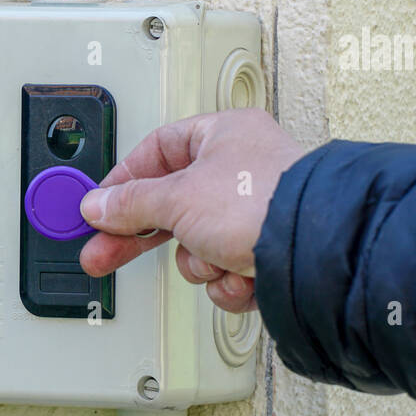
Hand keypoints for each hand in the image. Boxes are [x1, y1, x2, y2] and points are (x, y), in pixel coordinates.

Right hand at [77, 109, 305, 313]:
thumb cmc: (265, 202)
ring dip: (200, 261)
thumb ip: (130, 203)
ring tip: (216, 257)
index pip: (156, 151)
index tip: (99, 208)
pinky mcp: (267, 250)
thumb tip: (98, 204)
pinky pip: (225, 269)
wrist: (317, 251)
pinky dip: (228, 280)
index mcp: (223, 135)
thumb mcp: (178, 197)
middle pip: (171, 204)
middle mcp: (241, 169)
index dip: (123, 182)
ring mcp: (255, 212)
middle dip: (141, 235)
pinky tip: (241, 275)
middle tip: (103, 253)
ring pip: (197, 244)